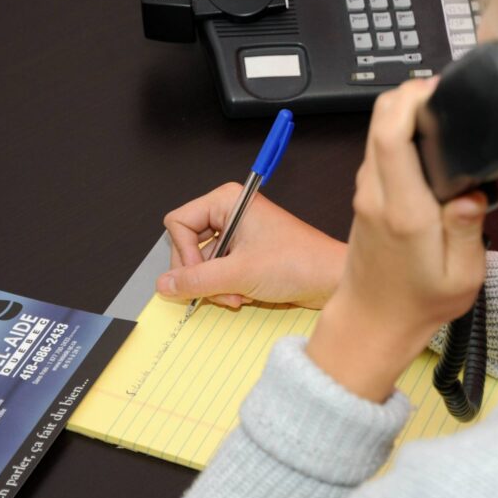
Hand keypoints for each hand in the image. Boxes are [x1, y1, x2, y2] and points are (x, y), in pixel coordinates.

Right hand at [156, 184, 346, 309]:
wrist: (332, 280)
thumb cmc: (300, 262)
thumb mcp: (239, 273)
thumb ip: (196, 279)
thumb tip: (165, 284)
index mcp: (228, 201)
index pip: (179, 223)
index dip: (183, 253)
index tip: (199, 273)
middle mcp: (231, 214)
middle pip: (188, 246)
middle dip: (202, 274)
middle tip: (218, 289)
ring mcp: (239, 236)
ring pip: (203, 264)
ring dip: (216, 286)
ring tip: (237, 295)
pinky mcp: (247, 255)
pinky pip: (220, 273)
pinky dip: (227, 289)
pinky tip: (244, 296)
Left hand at [306, 79, 489, 401]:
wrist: (374, 322)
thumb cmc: (418, 302)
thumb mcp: (461, 277)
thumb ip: (467, 230)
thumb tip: (472, 193)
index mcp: (403, 210)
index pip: (391, 136)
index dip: (411, 99)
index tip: (438, 88)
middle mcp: (376, 194)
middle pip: (379, 120)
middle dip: (410, 95)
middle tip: (447, 97)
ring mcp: (365, 191)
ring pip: (376, 130)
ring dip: (404, 112)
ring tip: (445, 117)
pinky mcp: (365, 194)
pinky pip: (378, 148)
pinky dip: (399, 132)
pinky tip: (430, 143)